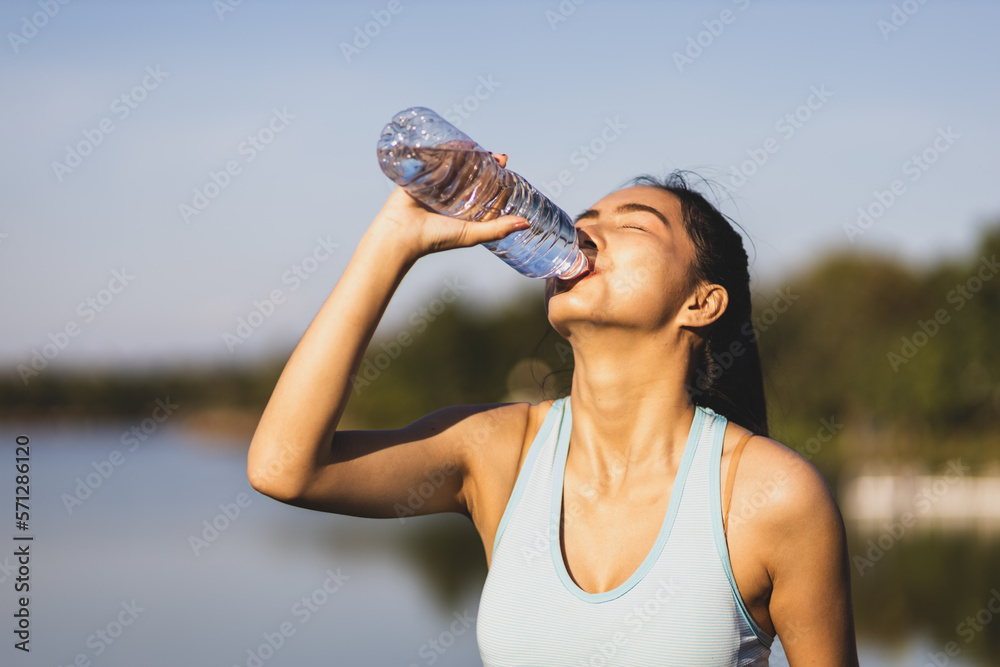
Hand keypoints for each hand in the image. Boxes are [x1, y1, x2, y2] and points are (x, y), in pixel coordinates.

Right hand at [369, 153, 528, 261]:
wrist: (401, 234)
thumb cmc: (436, 238)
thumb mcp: (471, 233)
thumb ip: (497, 229)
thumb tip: (527, 223)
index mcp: (461, 208)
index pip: (482, 186)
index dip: (494, 174)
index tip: (503, 163)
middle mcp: (449, 196)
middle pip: (468, 172)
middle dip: (481, 160)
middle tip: (493, 154)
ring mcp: (433, 185)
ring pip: (451, 164)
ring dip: (463, 153)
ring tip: (474, 145)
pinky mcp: (418, 176)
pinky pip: (430, 158)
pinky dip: (439, 149)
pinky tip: (449, 140)